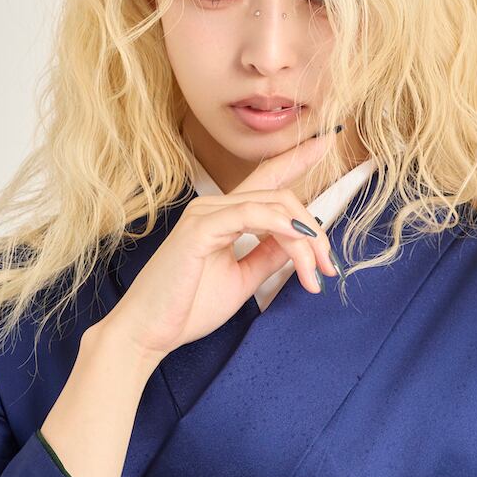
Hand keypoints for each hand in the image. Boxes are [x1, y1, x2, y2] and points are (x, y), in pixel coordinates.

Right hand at [103, 128, 345, 363]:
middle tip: (328, 268)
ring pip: (274, 206)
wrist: (148, 332)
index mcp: (222, 216)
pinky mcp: (199, 229)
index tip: (325, 144)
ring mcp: (205, 214)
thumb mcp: (243, 278)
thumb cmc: (187, 307)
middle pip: (281, 198)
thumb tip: (299, 240)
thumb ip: (269, 256)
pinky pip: (250, 214)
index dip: (296, 160)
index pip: (266, 180)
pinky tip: (298, 242)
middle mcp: (213, 207)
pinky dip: (280, 226)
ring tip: (317, 273)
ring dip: (305, 240)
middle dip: (314, 232)